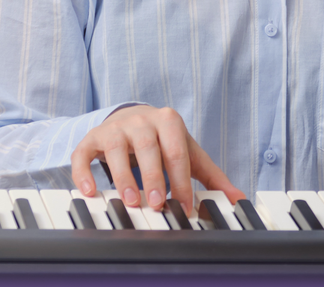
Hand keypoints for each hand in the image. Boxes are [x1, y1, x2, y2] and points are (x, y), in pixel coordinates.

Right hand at [71, 105, 243, 210]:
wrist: (132, 117)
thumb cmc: (164, 140)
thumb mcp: (189, 152)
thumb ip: (211, 176)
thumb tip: (239, 198)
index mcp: (169, 121)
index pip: (176, 151)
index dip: (180, 180)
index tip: (183, 205)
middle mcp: (141, 120)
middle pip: (148, 147)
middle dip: (152, 177)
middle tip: (156, 204)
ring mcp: (115, 127)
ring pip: (116, 148)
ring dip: (123, 176)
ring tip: (129, 200)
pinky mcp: (92, 138)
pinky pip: (84, 154)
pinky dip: (84, 172)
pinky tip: (91, 191)